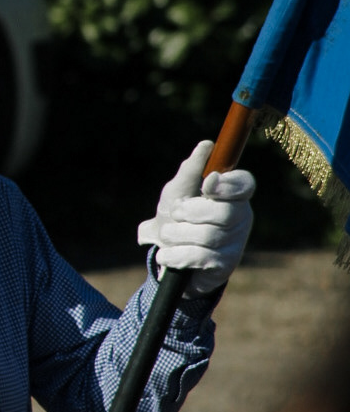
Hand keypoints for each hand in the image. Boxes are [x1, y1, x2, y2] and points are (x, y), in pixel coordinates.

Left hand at [136, 139, 254, 294]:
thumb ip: (190, 171)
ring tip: (167, 236)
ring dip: (178, 235)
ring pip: (209, 236)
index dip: (228, 184)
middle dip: (192, 212)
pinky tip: (166, 255)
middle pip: (225, 212)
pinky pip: (201, 257)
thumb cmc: (175, 219)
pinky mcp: (225, 266)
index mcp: (232, 195)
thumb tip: (206, 146)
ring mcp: (235, 243)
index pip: (245, 184)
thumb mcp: (177, 192)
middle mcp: (240, 218)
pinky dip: (177, 255)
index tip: (207, 182)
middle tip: (176, 214)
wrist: (167, 257)